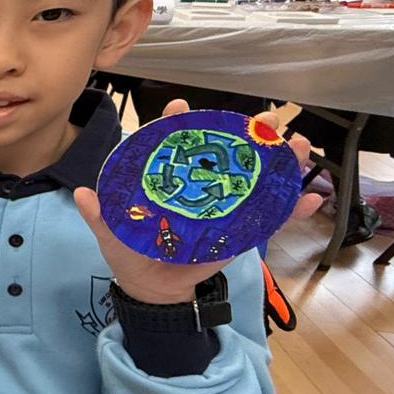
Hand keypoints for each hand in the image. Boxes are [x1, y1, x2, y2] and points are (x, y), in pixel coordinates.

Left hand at [72, 99, 320, 305]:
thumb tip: (81, 194)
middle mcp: (202, 189)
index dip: (177, 123)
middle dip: (251, 134)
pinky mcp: (240, 234)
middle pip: (229, 155)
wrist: (149, 287)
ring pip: (258, 181)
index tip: (179, 105)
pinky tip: (312, 198)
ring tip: (299, 146)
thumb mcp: (112, 233)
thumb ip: (99, 214)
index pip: (176, 146)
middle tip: (267, 119)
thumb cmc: (131, 252)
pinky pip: (271, 221)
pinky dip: (292, 210)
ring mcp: (225, 210)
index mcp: (171, 183)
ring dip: (283, 163)